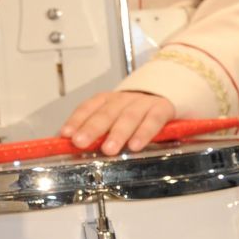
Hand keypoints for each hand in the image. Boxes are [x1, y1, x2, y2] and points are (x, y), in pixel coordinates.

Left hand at [61, 90, 175, 155]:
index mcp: (109, 100)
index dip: (76, 120)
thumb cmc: (138, 111)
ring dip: (117, 133)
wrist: (171, 89)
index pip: (89, 107)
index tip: (66, 133)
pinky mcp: (162, 108)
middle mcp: (124, 99)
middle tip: (80, 142)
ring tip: (109, 149)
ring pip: (128, 117)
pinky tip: (135, 145)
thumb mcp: (117, 116)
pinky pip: (153, 120)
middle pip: (106, 113)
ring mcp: (143, 103)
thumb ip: (100, 130)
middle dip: (92, 128)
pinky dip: (144, 133)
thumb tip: (73, 144)